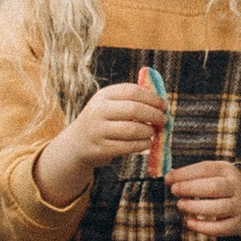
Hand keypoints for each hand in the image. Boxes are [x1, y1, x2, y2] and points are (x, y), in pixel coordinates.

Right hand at [33, 80, 168, 208]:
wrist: (77, 144)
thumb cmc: (102, 121)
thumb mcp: (110, 104)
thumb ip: (131, 100)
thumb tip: (161, 102)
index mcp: (103, 95)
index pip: (132, 91)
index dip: (152, 98)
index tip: (163, 105)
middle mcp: (98, 111)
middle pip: (134, 109)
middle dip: (154, 115)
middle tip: (164, 120)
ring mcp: (98, 130)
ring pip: (133, 130)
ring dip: (149, 131)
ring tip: (154, 132)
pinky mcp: (101, 149)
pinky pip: (128, 146)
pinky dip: (142, 145)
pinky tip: (147, 143)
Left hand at [168, 158, 240, 240]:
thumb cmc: (224, 188)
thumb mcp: (216, 175)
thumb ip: (195, 175)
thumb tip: (170, 178)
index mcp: (228, 171)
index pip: (206, 168)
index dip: (185, 173)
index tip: (168, 178)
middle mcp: (236, 187)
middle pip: (215, 187)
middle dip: (192, 188)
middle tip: (174, 190)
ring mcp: (238, 207)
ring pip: (219, 208)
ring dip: (196, 207)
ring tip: (180, 205)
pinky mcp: (237, 224)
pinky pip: (220, 228)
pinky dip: (203, 227)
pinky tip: (189, 223)